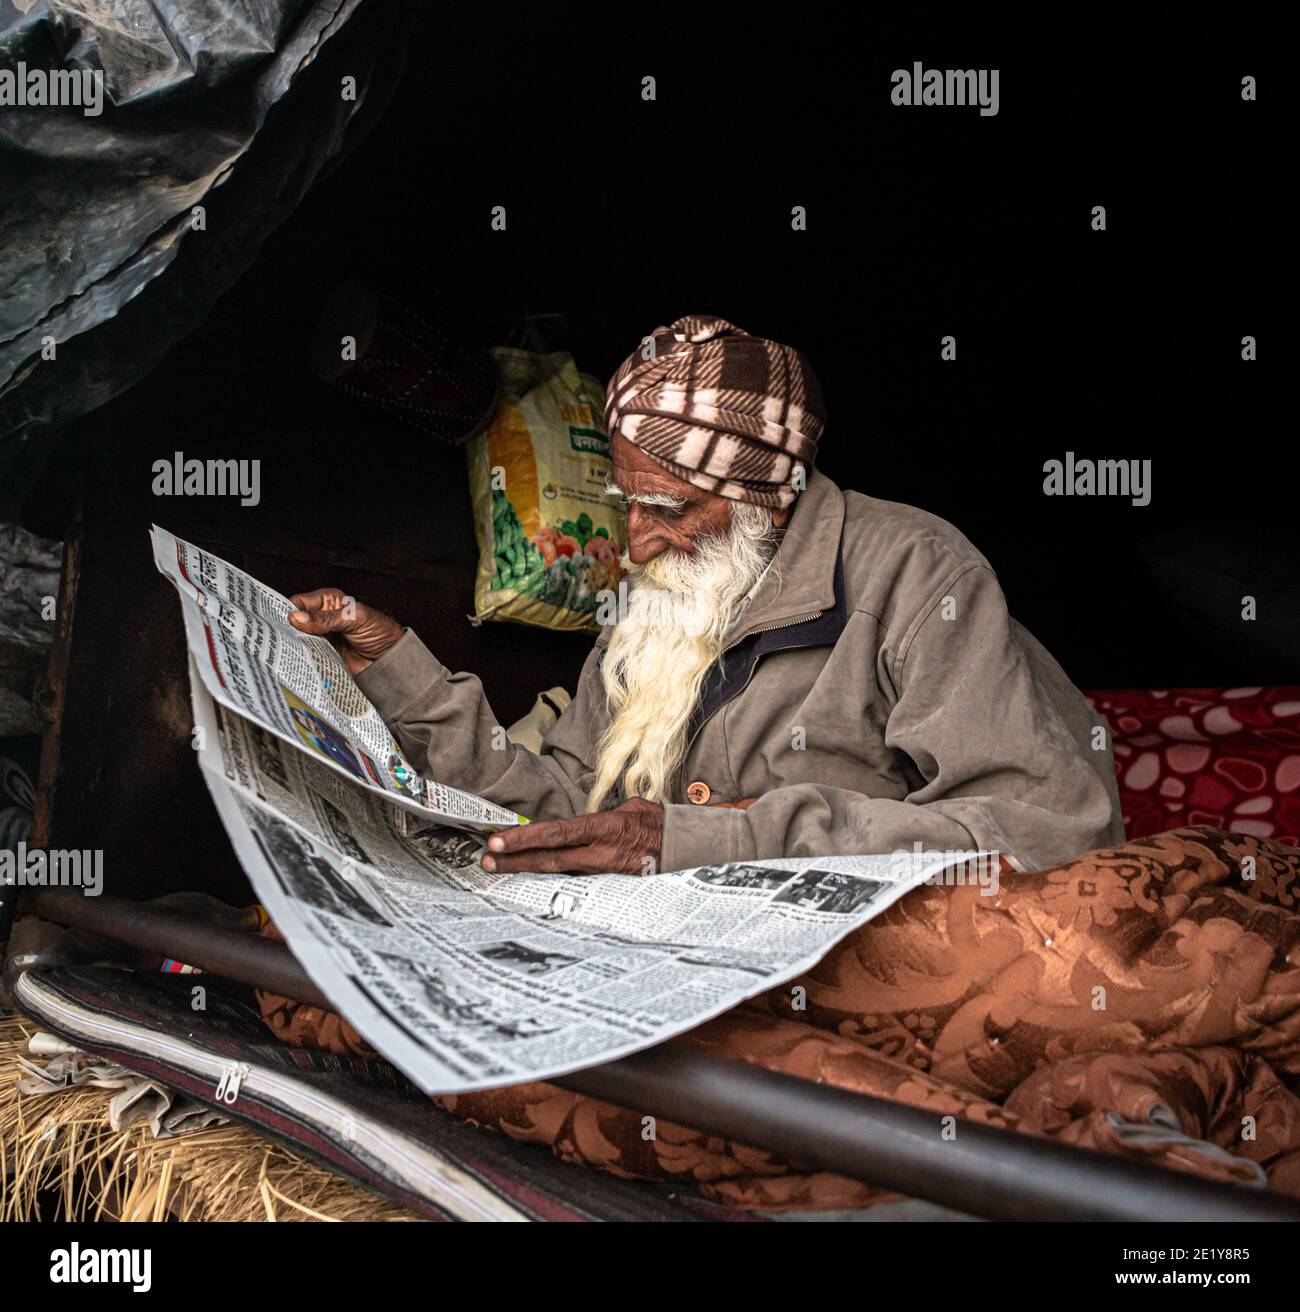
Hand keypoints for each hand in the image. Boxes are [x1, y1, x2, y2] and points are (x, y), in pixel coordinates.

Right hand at [287, 588, 404, 674]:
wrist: (391, 658)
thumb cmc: (380, 631)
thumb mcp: (355, 618)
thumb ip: (326, 619)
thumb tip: (296, 617)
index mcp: (328, 601)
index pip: (299, 602)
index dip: (287, 610)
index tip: (277, 622)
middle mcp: (320, 617)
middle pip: (294, 622)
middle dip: (286, 630)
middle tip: (276, 640)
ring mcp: (320, 637)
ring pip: (297, 640)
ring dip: (292, 646)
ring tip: (282, 653)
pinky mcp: (322, 654)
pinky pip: (306, 656)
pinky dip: (301, 659)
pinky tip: (295, 662)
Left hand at [482, 798, 663, 875]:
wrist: (690, 853)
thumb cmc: (660, 825)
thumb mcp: (633, 808)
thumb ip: (602, 815)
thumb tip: (582, 819)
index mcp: (605, 828)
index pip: (557, 834)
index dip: (525, 838)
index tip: (499, 841)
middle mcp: (601, 854)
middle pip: (549, 859)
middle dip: (515, 861)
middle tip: (486, 862)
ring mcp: (604, 874)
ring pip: (558, 875)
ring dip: (526, 872)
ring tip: (498, 871)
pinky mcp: (608, 888)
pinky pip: (574, 884)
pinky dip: (549, 882)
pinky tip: (528, 882)